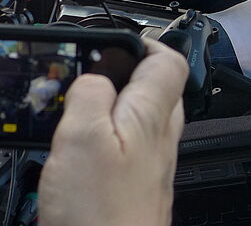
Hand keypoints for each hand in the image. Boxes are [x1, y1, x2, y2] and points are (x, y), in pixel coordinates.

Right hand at [38, 39, 187, 225]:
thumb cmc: (101, 216)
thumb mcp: (81, 136)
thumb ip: (89, 94)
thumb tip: (93, 73)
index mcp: (152, 116)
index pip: (169, 61)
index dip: (145, 44)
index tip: (116, 42)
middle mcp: (160, 141)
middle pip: (159, 90)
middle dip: (128, 76)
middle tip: (94, 73)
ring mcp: (151, 169)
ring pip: (143, 122)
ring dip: (115, 110)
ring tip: (81, 112)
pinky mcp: (135, 194)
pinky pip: (129, 153)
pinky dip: (108, 144)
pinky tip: (82, 156)